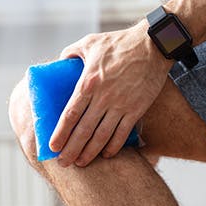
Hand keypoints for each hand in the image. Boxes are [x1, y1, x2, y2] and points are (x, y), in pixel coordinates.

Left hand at [50, 21, 171, 166]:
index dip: (60, 133)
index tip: (52, 146)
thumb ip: (71, 54)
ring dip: (90, 152)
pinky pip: (123, 133)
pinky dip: (113, 146)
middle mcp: (103, 97)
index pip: (70, 114)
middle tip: (63, 163)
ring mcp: (121, 105)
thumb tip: (59, 65)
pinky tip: (105, 154)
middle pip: (83, 130)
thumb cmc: (119, 42)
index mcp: (88, 82)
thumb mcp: (89, 42)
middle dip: (71, 149)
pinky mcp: (137, 109)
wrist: (153, 46)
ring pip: (102, 136)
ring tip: (81, 163)